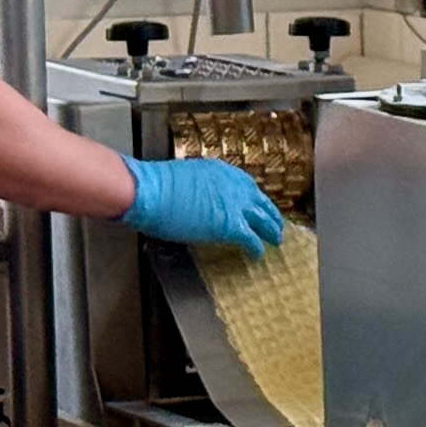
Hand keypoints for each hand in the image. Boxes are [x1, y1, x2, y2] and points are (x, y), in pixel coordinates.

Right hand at [118, 155, 285, 253]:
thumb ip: (202, 188)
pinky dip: (257, 248)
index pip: (247, 186)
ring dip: (271, 231)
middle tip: (276, 224)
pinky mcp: (231, 226)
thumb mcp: (186, 179)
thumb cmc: (156, 186)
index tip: (258, 206)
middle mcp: (235, 185)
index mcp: (222, 171)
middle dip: (270, 214)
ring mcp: (235, 205)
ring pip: (264, 219)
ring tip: (276, 240)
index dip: (254, 199)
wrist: (150, 191)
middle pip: (261, 201)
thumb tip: (202, 202)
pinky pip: (251, 239)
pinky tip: (258, 255)